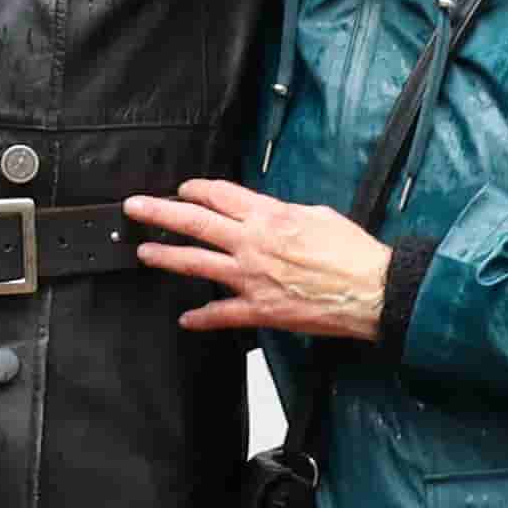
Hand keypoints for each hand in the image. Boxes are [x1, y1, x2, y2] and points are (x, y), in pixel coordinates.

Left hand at [126, 181, 395, 339]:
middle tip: (135, 208)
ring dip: (167, 257)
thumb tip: (265, 215)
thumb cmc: (353, 253)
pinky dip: (202, 317)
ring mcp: (252, 278)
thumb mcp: (318, 215)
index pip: (221, 196)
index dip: (195, 190)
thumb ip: (282, 215)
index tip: (181, 190)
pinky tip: (186, 318)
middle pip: (196, 223)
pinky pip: (222, 313)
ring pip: (197, 263)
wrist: (372, 290)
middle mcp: (254, 244)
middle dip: (160, 213)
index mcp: (270, 217)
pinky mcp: (260, 309)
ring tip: (144, 253)